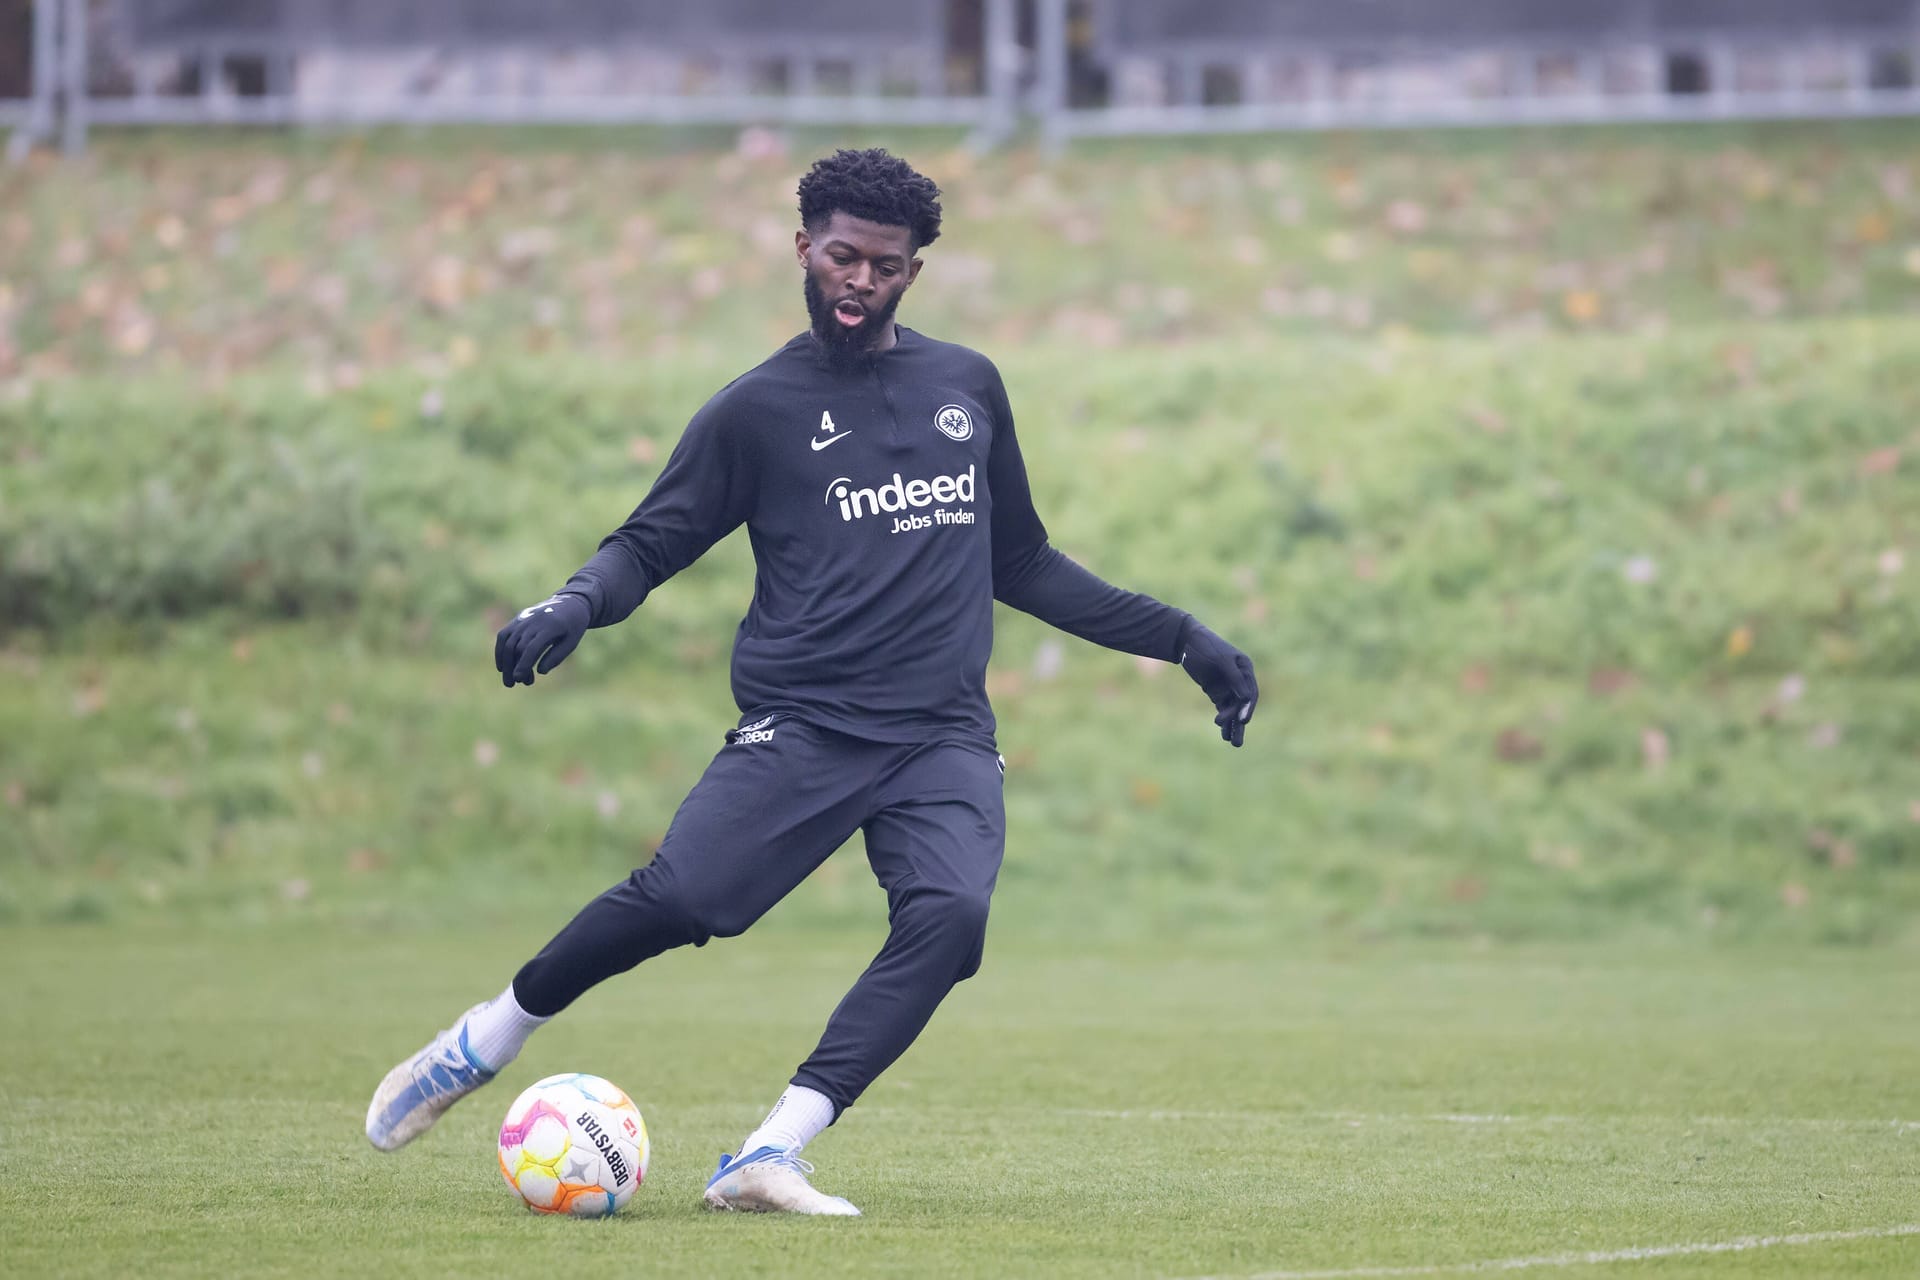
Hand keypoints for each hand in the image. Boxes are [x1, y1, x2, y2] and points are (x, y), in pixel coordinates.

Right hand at [495, 593, 590, 687]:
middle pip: (517, 647)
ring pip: (507, 642)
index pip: (532, 647)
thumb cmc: (572, 628)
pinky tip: (501, 667)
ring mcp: (524, 619)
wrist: (569, 604)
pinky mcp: (518, 619)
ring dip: (505, 663)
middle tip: (513, 684)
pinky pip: (503, 635)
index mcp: (551, 627)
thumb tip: (540, 671)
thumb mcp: (571, 643)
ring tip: (509, 681)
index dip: (524, 663)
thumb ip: (556, 656)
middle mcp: (534, 621)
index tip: (519, 679)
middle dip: (513, 667)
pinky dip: (500, 651)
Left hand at [1179, 622, 1258, 746]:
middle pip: (1242, 705)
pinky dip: (1223, 720)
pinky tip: (1223, 732)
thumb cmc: (1206, 646)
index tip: (1243, 721)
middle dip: (1240, 723)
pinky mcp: (1216, 691)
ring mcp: (1227, 686)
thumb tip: (1246, 698)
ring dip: (1232, 725)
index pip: (1250, 693)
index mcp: (1245, 669)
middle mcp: (1239, 679)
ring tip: (1232, 743)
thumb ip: (1234, 678)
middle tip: (1237, 741)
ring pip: (1232, 709)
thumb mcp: (1221, 660)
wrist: (1186, 641)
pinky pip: (1222, 708)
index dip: (1247, 708)